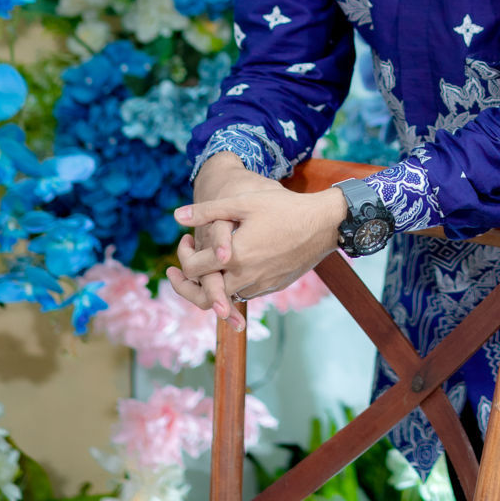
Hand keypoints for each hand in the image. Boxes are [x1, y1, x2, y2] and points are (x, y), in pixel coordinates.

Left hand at [166, 156, 345, 329]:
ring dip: (210, 284)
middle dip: (186, 283)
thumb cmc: (283, 208)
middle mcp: (245, 277)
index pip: (194, 268)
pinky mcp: (272, 287)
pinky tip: (233, 265)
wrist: (322, 224)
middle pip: (203, 295)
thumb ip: (209, 211)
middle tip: (178, 270)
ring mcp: (260, 285)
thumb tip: (176, 216)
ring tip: (207, 264)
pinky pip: (244, 293)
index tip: (185, 241)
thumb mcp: (244, 203)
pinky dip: (232, 285)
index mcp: (234, 256)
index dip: (182, 255)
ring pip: (224, 297)